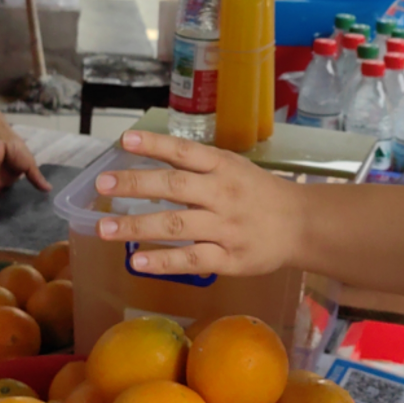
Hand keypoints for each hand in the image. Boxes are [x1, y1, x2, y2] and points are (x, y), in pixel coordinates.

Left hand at [0, 127, 48, 210]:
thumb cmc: (15, 149)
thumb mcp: (29, 165)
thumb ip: (36, 178)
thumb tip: (50, 189)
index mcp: (11, 177)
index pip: (12, 194)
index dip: (14, 205)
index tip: (19, 218)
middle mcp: (0, 183)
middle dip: (0, 213)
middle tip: (4, 230)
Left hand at [93, 131, 303, 278]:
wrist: (301, 225)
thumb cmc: (259, 193)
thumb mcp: (234, 168)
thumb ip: (197, 166)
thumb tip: (148, 160)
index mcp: (224, 167)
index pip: (185, 152)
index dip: (155, 144)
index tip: (125, 141)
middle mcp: (223, 194)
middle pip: (174, 186)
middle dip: (135, 185)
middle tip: (102, 185)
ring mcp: (225, 228)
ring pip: (176, 225)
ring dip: (137, 227)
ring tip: (105, 229)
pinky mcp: (229, 259)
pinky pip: (191, 260)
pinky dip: (163, 261)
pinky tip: (137, 262)